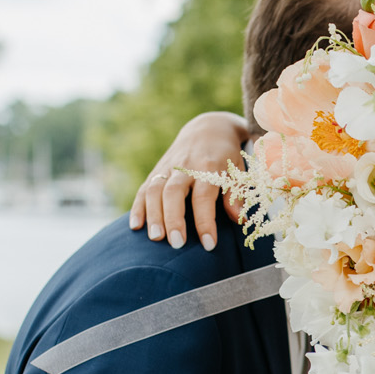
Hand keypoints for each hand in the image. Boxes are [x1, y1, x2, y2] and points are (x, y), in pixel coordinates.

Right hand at [128, 110, 249, 249]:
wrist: (208, 129)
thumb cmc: (226, 158)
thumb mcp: (237, 172)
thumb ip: (236, 196)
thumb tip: (239, 219)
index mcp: (209, 167)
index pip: (204, 196)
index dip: (206, 221)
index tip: (209, 244)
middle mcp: (186, 166)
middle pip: (174, 192)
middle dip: (173, 219)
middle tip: (176, 244)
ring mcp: (168, 167)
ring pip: (155, 189)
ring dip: (153, 214)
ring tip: (155, 238)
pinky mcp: (157, 170)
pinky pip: (144, 188)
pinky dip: (138, 207)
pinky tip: (135, 226)